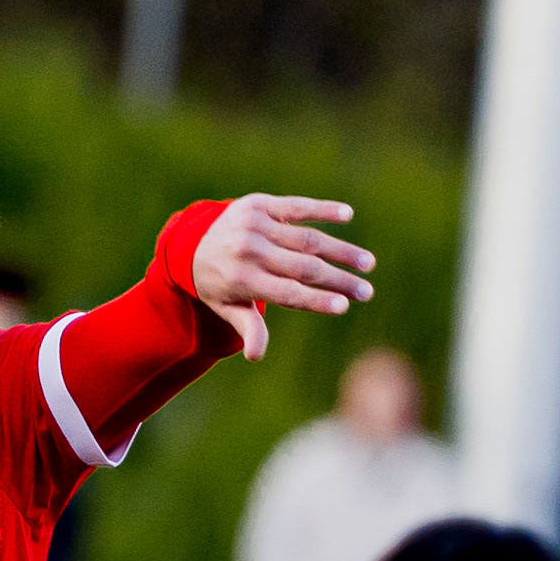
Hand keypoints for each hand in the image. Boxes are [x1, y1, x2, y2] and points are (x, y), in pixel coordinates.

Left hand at [190, 197, 375, 359]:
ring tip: (367, 263)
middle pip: (303, 267)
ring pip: (307, 239)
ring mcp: (254, 224)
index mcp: (241, 279)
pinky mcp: (259, 204)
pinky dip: (323, 209)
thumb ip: (247, 327)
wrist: (192, 243)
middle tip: (367, 292)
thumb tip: (255, 356)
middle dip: (339, 280)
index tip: (345, 306)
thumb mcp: (227, 308)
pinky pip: (296, 206)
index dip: (316, 300)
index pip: (286, 292)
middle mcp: (249, 250)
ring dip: (341, 250)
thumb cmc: (220, 283)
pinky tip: (348, 214)